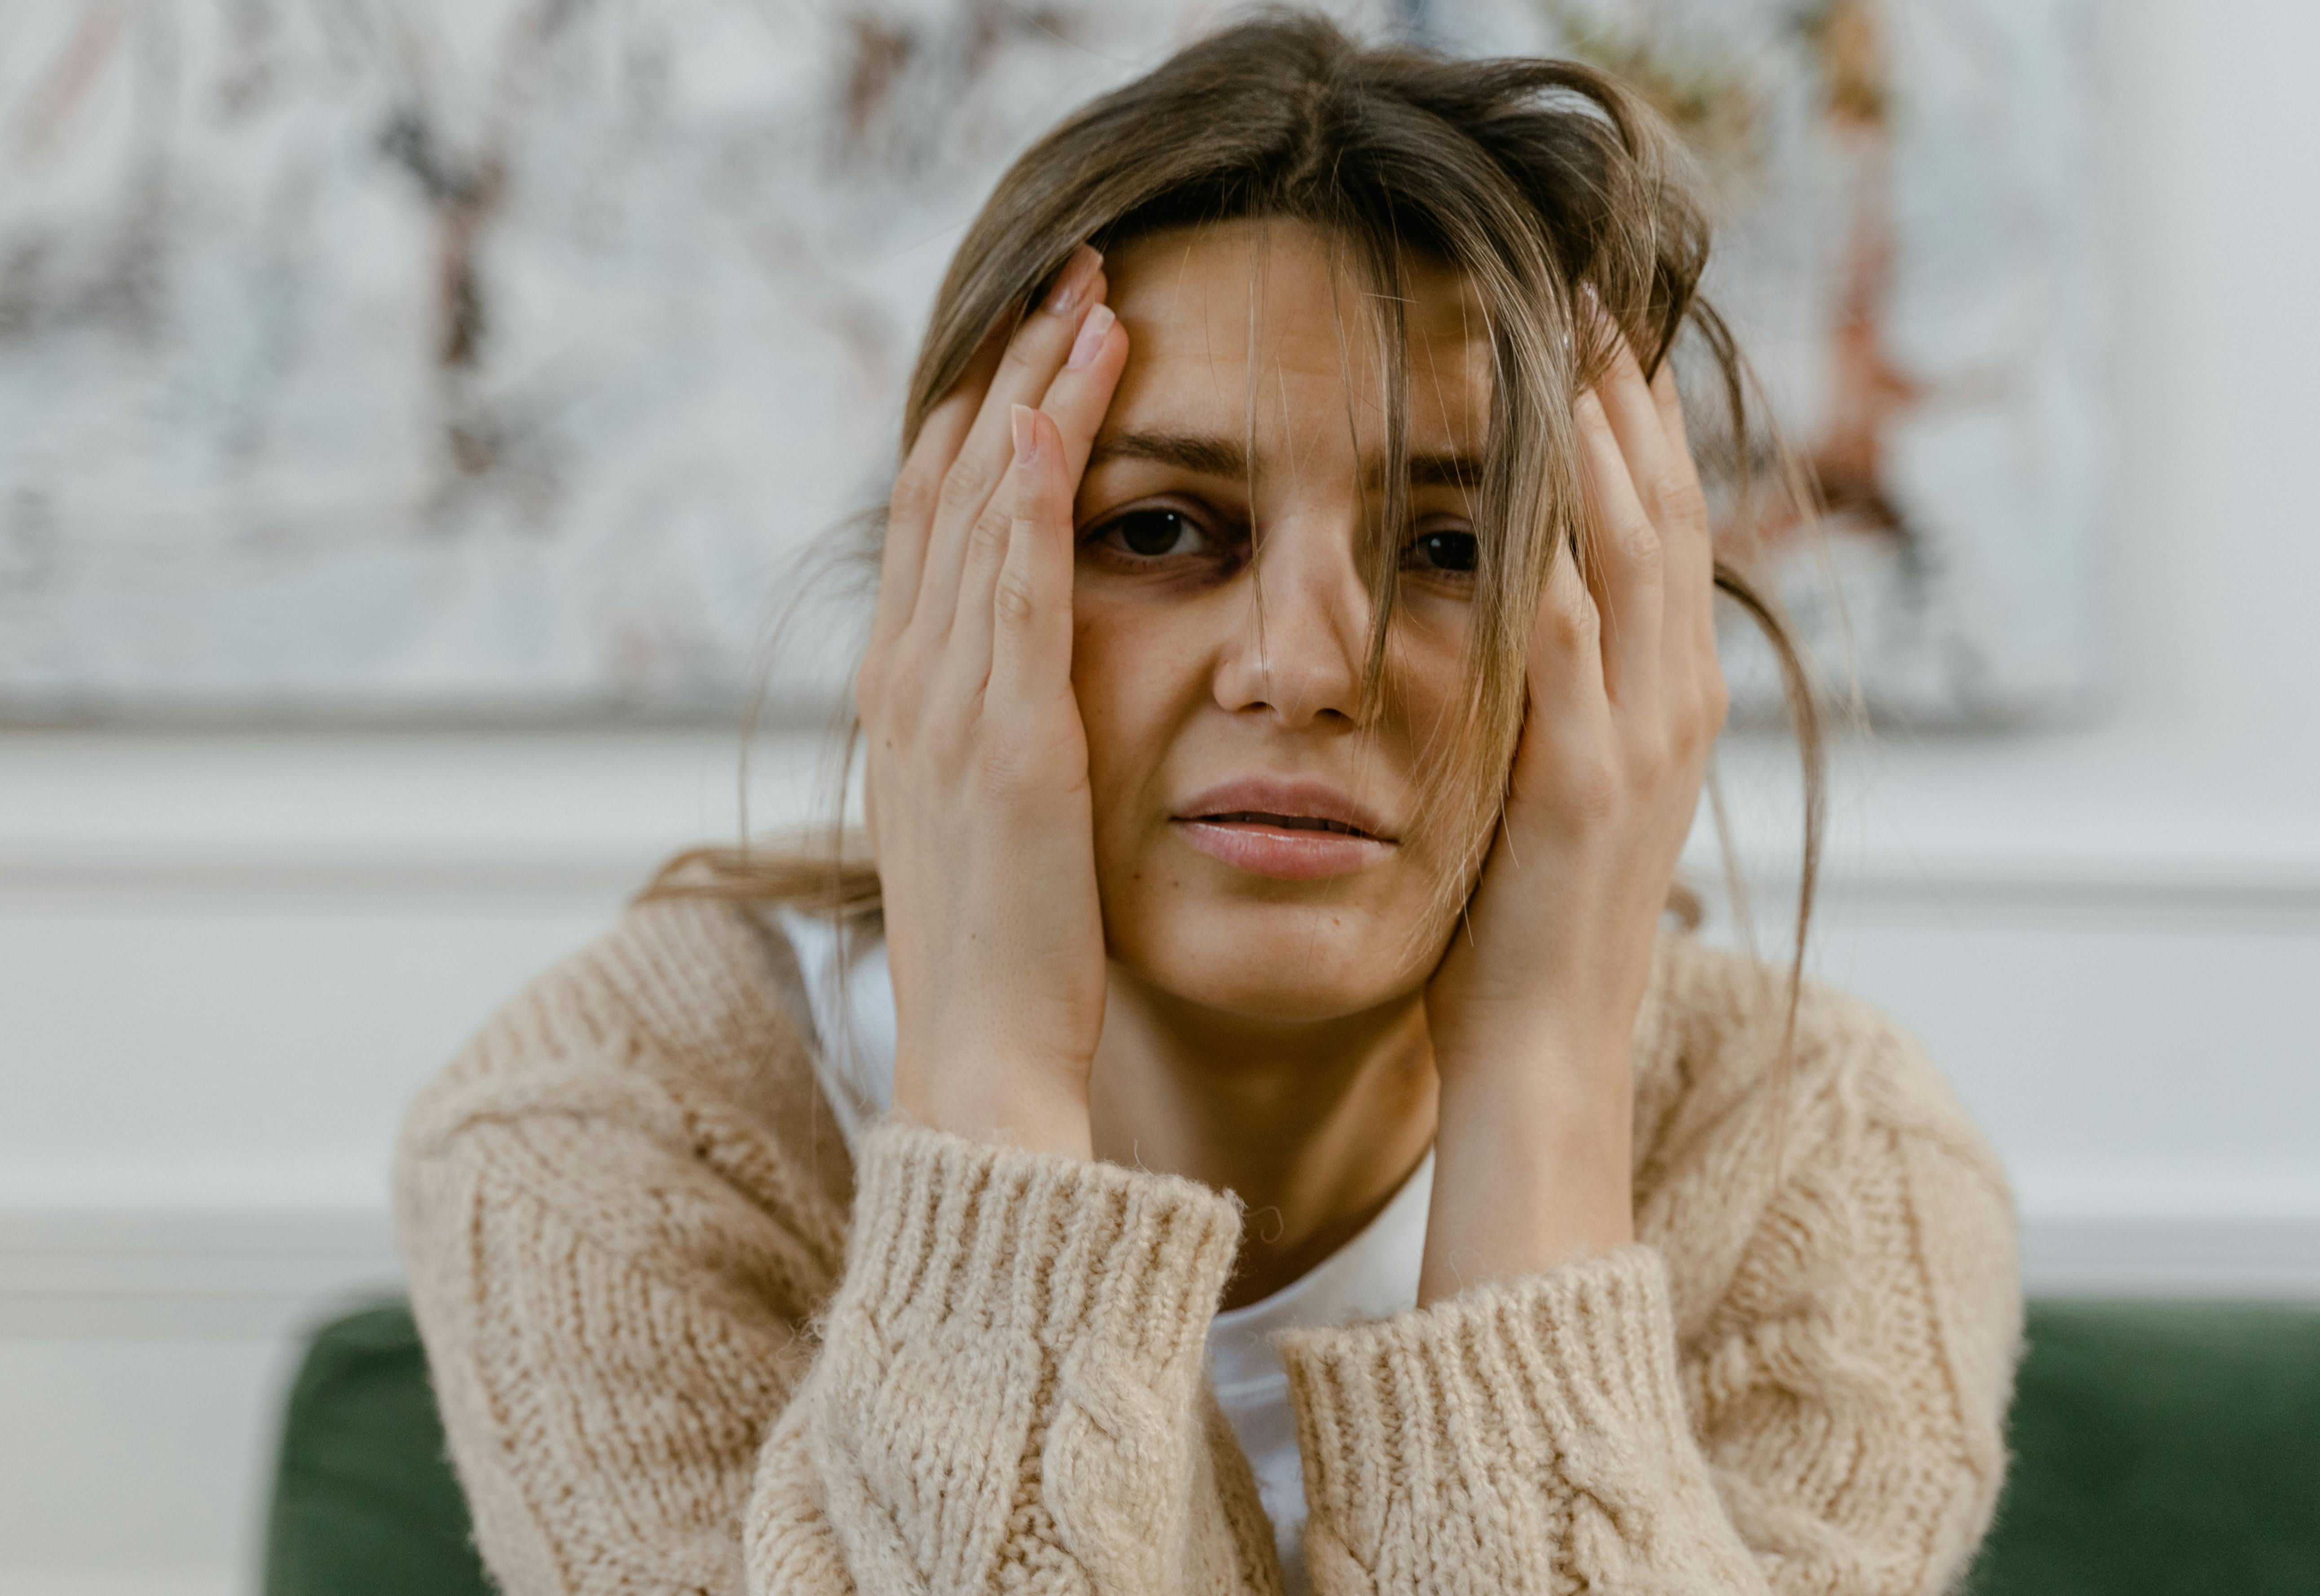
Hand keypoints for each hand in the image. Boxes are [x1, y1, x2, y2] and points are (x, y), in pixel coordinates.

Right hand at [857, 245, 1128, 1156]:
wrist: (980, 1065)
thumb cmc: (1006, 960)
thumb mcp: (989, 825)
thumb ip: (994, 738)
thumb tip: (1024, 689)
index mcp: (911, 698)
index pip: (940, 520)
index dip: (986, 416)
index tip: (1041, 338)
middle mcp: (910, 681)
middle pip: (952, 483)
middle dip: (1013, 368)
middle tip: (1071, 271)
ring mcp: (946, 704)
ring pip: (982, 507)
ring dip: (1036, 391)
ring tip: (1092, 294)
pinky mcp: (1003, 738)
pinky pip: (1013, 584)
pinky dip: (1034, 488)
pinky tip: (1062, 407)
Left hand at [1417, 323, 1726, 1300]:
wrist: (1541, 1067)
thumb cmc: (1525, 941)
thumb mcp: (1556, 799)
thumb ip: (1556, 709)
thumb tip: (1516, 625)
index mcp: (1667, 706)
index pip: (1664, 534)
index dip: (1642, 431)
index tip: (1603, 337)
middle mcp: (1674, 707)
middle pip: (1665, 515)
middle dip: (1629, 402)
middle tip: (1590, 292)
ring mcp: (1640, 741)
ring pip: (1632, 554)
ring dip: (1599, 439)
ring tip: (1567, 336)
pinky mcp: (1582, 781)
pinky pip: (1567, 637)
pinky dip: (1548, 547)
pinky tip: (1519, 470)